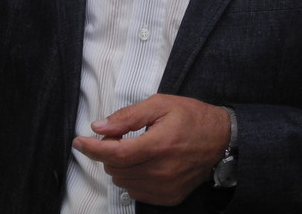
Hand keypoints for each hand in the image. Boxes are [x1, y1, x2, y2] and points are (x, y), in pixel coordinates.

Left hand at [71, 94, 229, 205]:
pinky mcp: (169, 197)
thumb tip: (100, 127)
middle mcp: (162, 170)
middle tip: (118, 137)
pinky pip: (137, 192)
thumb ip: (128, 117)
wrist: (221, 140)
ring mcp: (166, 187)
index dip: (93, 148)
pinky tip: (144, 163)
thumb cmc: (192, 118)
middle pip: (116, 169)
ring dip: (120, 166)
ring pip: (123, 182)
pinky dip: (132, 178)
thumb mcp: (160, 105)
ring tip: (134, 149)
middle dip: (109, 152)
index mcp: (159, 144)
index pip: (116, 153)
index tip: (79, 141)